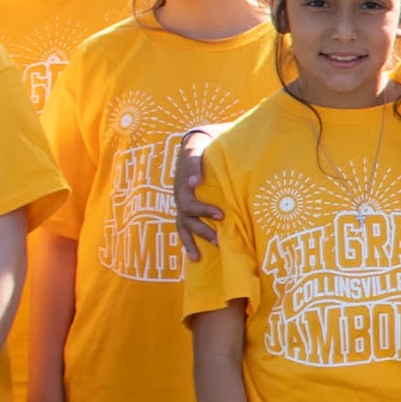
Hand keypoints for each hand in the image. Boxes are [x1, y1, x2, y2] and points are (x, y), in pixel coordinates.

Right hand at [168, 128, 225, 255]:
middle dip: (202, 230)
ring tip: (198, 258)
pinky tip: (195, 257)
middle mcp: (179, 197)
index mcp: (182, 185)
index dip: (203, 210)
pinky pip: (184, 229)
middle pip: (186, 219)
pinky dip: (188, 242)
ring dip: (191, 242)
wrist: (196, 144)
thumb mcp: (195, 148)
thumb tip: (194, 183)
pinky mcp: (186, 209)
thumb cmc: (200, 147)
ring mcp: (181, 204)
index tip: (220, 216)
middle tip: (219, 239)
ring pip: (183, 227)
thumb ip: (194, 162)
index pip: (189, 203)